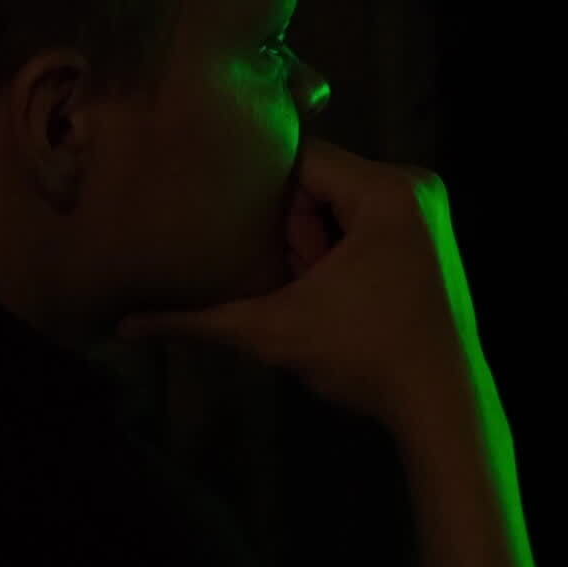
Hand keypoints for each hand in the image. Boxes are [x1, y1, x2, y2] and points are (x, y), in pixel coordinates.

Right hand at [118, 135, 500, 453]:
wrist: (443, 408)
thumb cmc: (365, 359)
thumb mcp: (274, 331)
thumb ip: (199, 320)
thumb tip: (124, 326)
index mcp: (387, 189)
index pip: (301, 158)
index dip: (263, 197)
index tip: (240, 233)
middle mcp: (416, 185)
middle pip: (322, 181)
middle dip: (295, 232)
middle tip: (293, 283)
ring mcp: (431, 212)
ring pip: (342, 205)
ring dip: (317, 247)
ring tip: (313, 294)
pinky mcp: (433, 240)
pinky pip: (368, 223)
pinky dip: (343, 254)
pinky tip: (335, 295)